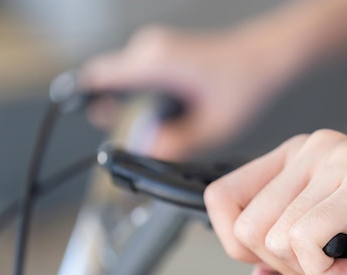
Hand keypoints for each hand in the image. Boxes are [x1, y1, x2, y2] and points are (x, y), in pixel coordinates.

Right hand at [80, 25, 290, 159]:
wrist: (263, 59)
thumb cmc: (244, 81)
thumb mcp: (213, 125)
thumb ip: (176, 143)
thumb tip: (147, 152)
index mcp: (156, 62)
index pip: (100, 77)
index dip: (86, 99)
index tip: (83, 119)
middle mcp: (150, 50)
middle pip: (111, 84)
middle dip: (120, 113)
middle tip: (146, 137)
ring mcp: (156, 50)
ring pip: (127, 83)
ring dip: (138, 108)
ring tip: (171, 125)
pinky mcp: (164, 55)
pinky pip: (141, 79)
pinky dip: (148, 99)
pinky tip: (173, 115)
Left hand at [204, 129, 346, 274]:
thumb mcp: (335, 247)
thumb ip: (291, 261)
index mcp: (294, 158)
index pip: (221, 199)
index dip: (238, 245)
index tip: (283, 262)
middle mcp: (310, 150)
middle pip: (243, 228)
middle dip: (282, 268)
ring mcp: (336, 161)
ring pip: (272, 237)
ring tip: (345, 274)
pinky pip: (305, 239)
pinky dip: (323, 274)